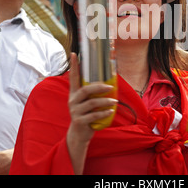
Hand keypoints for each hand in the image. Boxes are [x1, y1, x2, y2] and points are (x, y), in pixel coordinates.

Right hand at [66, 53, 117, 173]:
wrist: (79, 134)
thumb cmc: (86, 114)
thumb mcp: (87, 103)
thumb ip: (94, 93)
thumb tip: (111, 82)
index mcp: (74, 93)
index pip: (73, 77)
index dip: (74, 65)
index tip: (75, 53)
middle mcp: (73, 100)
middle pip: (85, 90)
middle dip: (99, 87)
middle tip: (111, 87)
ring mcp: (75, 111)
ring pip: (91, 103)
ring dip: (105, 101)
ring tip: (115, 102)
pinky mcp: (79, 121)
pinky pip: (93, 115)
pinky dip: (103, 113)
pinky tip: (111, 111)